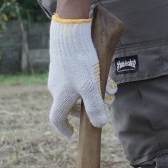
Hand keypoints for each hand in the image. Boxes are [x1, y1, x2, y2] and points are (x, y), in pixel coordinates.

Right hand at [47, 17, 116, 137]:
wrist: (70, 34)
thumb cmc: (79, 62)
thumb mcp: (90, 87)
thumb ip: (95, 107)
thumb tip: (99, 125)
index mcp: (60, 96)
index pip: (56, 118)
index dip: (63, 128)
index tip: (72, 133)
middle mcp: (57, 87)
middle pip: (70, 104)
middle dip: (90, 106)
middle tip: (106, 102)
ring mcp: (60, 75)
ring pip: (78, 90)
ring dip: (94, 92)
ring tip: (111, 87)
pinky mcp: (65, 64)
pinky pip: (79, 77)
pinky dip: (92, 80)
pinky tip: (105, 73)